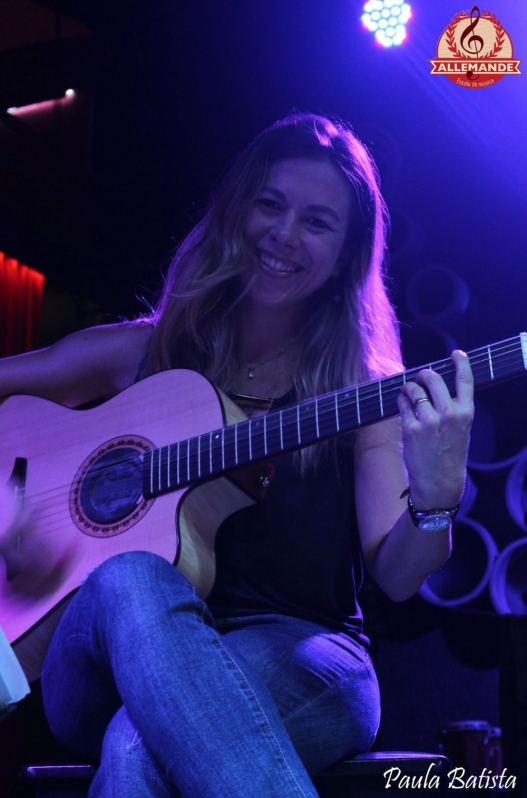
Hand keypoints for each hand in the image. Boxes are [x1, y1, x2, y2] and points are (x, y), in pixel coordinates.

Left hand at [397, 350, 473, 509]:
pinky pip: (402, 404)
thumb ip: (453, 408)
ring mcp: (429, 421)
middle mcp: (449, 413)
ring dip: (408, 388)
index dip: (460, 362)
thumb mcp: (461, 430)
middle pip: (434, 378)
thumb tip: (436, 387)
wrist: (439, 483)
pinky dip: (401, 401)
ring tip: (408, 393)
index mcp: (466, 413)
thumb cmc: (450, 455)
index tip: (456, 354)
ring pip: (414, 389)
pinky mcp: (411, 428)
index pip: (466, 380)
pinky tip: (403, 405)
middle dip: (424, 374)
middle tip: (420, 378)